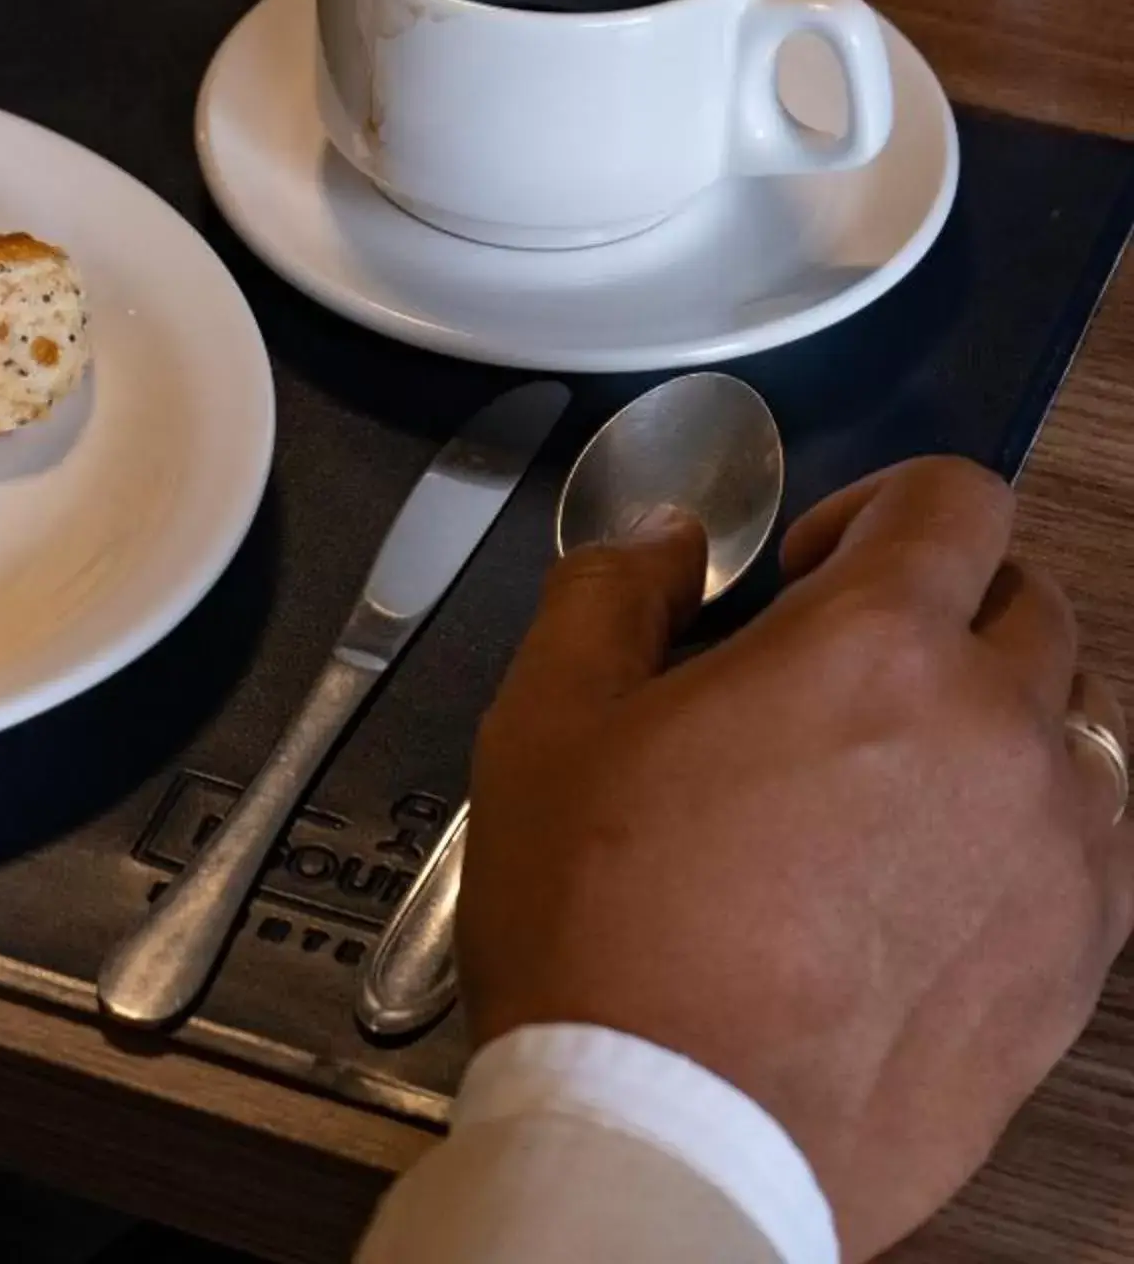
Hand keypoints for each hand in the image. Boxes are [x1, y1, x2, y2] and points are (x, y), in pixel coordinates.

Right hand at [464, 458, 1132, 1259]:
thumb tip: (668, 547)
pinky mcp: (1074, 956)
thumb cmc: (609, 925)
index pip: (955, 500)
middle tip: (841, 676)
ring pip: (1077, 725)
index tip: (811, 572)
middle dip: (941, 610)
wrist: (678, 1125)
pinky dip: (1030, 830)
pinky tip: (929, 878)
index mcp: (874, 646)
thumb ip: (612, 593)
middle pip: (1030, 604)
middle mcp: (997, 729)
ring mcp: (1057, 849)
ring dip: (998, 718)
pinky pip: (1092, 846)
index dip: (878, 509)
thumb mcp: (546, 722)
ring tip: (892, 783)